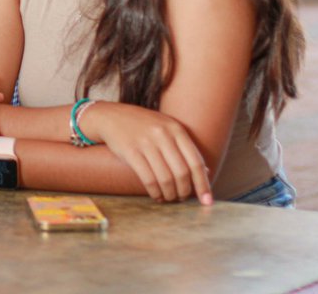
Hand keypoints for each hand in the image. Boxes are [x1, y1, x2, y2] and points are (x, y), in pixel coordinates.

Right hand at [82, 102, 212, 204]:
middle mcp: (162, 134)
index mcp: (176, 129)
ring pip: (165, 178)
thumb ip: (184, 148)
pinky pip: (148, 179)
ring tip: (169, 198)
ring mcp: (146, 142)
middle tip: (182, 198)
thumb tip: (206, 173)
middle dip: (184, 191)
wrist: (110, 116)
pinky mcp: (130, 151)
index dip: (203, 184)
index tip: (207, 201)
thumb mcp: (166, 129)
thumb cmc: (142, 125)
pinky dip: (155, 192)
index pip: (196, 162)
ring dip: (170, 194)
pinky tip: (156, 195)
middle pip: (182, 173)